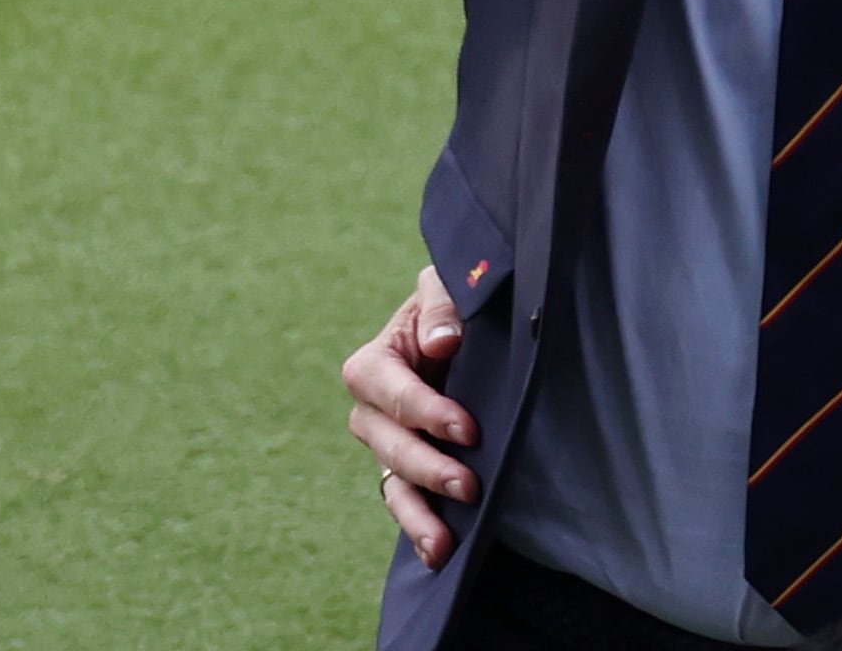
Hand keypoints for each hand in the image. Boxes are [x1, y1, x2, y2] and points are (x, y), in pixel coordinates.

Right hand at [344, 265, 479, 569]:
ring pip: (393, 483)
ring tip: (444, 544)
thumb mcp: (447, 285)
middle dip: (428, 468)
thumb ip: (443, 305)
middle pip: (390, 445)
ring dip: (418, 514)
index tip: (468, 430)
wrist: (465, 327)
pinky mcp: (407, 467)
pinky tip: (440, 555)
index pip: (394, 392)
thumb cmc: (455, 300)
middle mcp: (371, 410)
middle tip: (470, 486)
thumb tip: (441, 343)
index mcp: (374, 364)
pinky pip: (405, 501)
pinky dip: (419, 526)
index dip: (428, 412)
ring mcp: (386, 445)